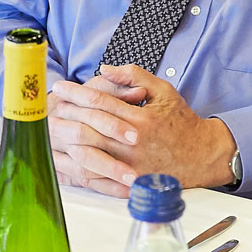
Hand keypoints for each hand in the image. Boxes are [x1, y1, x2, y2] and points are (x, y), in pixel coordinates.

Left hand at [49, 65, 235, 191]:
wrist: (202, 156)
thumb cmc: (182, 122)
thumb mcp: (164, 91)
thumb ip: (134, 76)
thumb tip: (105, 68)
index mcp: (141, 119)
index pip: (99, 102)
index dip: (76, 93)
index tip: (61, 87)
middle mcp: (133, 143)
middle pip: (89, 126)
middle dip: (66, 113)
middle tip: (49, 105)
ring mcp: (130, 166)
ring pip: (89, 153)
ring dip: (67, 140)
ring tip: (52, 130)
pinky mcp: (129, 183)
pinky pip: (97, 177)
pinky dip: (78, 168)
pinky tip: (65, 157)